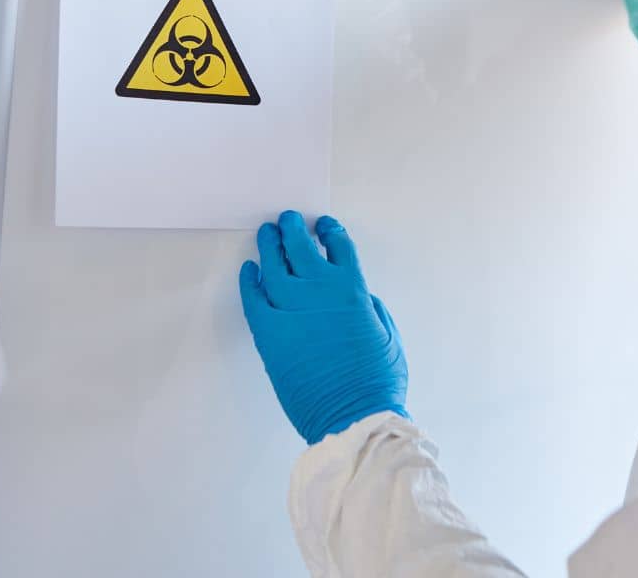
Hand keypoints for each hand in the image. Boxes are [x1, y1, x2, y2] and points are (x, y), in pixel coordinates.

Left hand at [238, 210, 408, 444]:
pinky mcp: (269, 333)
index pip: (339, 246)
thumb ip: (371, 309)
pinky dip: (249, 281)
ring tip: (268, 234)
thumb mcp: (388, 336)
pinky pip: (253, 297)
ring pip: (273, 265)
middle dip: (295, 228)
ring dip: (270, 245)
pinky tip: (249, 270)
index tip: (324, 227)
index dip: (330, 231)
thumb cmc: (376, 383)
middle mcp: (320, 292)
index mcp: (353, 290)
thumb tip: (360, 298)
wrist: (353, 417)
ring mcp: (291, 310)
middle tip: (288, 220)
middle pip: (301, 246)